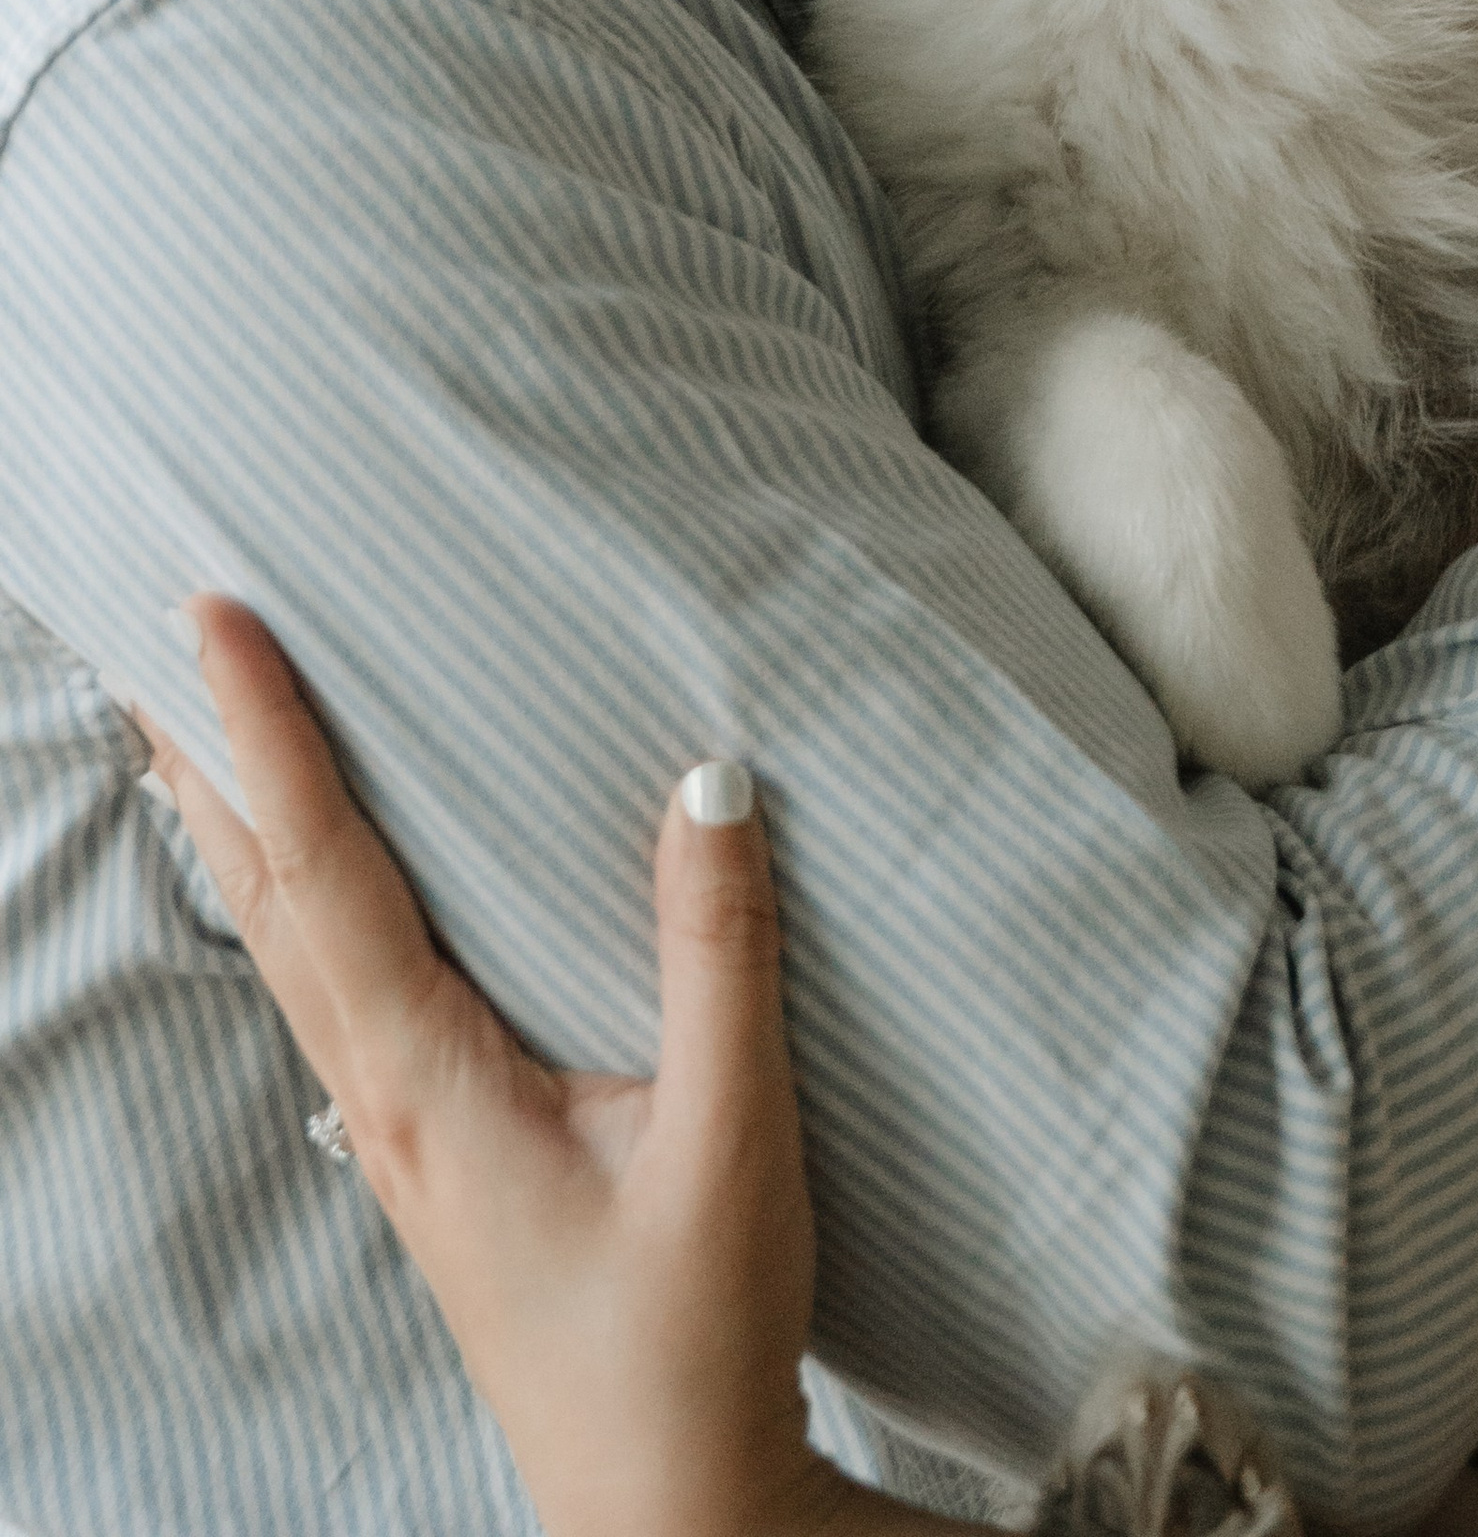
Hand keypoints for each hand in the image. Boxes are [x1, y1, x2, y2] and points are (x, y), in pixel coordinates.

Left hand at [139, 599, 916, 1536]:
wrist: (669, 1503)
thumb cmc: (692, 1335)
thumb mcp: (728, 1140)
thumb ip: (719, 958)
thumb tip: (710, 782)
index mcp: (430, 1080)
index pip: (325, 869)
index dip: (269, 734)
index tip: (213, 621)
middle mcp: (384, 1096)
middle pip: (262, 896)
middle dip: (204, 759)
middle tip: (156, 635)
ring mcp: (394, 1133)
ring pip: (282, 944)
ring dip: (233, 824)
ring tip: (194, 728)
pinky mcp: (431, 1154)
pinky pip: (329, 990)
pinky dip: (289, 901)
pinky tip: (301, 890)